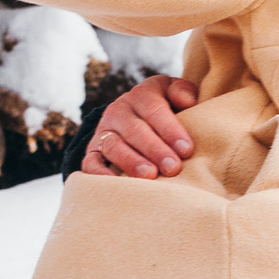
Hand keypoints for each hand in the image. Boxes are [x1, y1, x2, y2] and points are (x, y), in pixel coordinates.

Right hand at [82, 75, 199, 177]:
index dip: (170, 129)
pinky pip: (91, 163)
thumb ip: (183, 93)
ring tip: (150, 176)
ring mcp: (104, 130)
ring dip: (131, 162)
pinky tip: (118, 186)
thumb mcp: (175, 95)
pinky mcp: (93, 151)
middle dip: (154, 149)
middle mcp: (119, 110)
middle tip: (173, 168)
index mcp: (142, 94)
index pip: (154, 108)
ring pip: (113, 146)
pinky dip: (101, 174)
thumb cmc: (169, 110)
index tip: (186, 149)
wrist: (139, 118)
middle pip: (134, 129)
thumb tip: (187, 101)